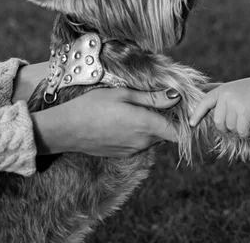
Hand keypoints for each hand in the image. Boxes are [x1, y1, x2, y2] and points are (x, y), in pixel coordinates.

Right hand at [32, 87, 180, 156]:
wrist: (64, 129)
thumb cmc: (92, 106)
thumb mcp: (123, 95)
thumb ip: (152, 98)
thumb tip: (176, 97)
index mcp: (146, 125)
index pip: (178, 133)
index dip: (185, 123)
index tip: (184, 111)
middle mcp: (143, 142)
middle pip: (166, 134)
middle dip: (168, 121)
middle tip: (161, 103)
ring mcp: (132, 150)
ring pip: (153, 139)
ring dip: (153, 127)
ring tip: (141, 109)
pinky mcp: (123, 154)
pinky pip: (140, 143)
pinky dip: (140, 133)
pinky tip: (127, 120)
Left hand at [189, 76, 249, 137]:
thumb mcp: (237, 90)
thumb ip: (224, 97)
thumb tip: (208, 104)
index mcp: (223, 90)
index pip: (205, 102)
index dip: (197, 113)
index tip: (192, 123)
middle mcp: (226, 96)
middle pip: (218, 122)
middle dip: (227, 127)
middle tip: (239, 123)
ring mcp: (235, 103)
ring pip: (230, 128)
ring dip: (239, 129)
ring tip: (248, 120)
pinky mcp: (245, 112)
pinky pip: (240, 131)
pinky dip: (246, 132)